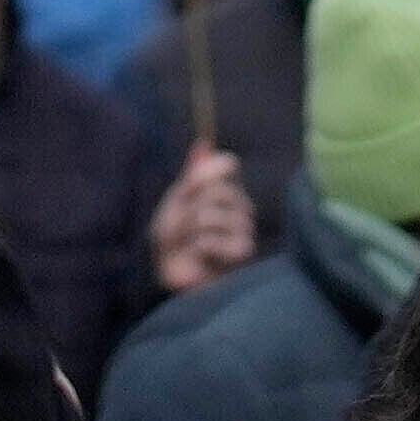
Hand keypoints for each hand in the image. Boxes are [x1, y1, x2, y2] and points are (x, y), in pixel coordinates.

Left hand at [147, 146, 256, 293]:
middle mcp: (241, 208)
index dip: (204, 173)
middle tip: (183, 226)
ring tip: (192, 245)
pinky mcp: (242, 252)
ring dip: (191, 230)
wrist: (174, 277)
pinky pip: (212, 238)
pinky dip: (199, 247)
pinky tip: (202, 257)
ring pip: (211, 214)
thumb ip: (192, 176)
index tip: (188, 186)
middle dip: (189, 207)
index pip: (227, 164)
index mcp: (227, 192)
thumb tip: (203, 143)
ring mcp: (245, 230)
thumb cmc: (175, 243)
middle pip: (217, 189)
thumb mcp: (176, 204)